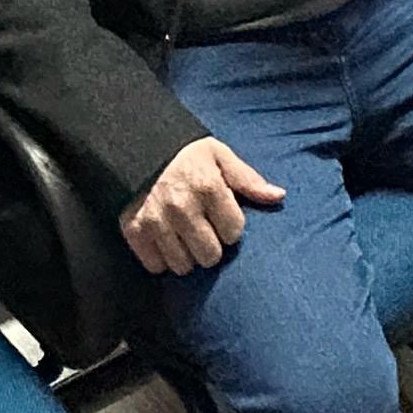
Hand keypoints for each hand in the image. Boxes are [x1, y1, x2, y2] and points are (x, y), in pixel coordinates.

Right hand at [120, 137, 285, 273]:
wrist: (137, 146)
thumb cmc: (186, 155)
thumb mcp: (220, 157)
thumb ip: (248, 180)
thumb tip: (278, 196)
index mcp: (208, 187)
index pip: (233, 233)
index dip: (230, 226)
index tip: (220, 215)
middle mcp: (182, 207)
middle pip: (209, 256)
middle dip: (210, 245)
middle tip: (202, 229)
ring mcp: (156, 221)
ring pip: (183, 265)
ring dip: (186, 255)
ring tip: (183, 236)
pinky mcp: (134, 231)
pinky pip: (156, 266)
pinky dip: (161, 258)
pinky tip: (165, 241)